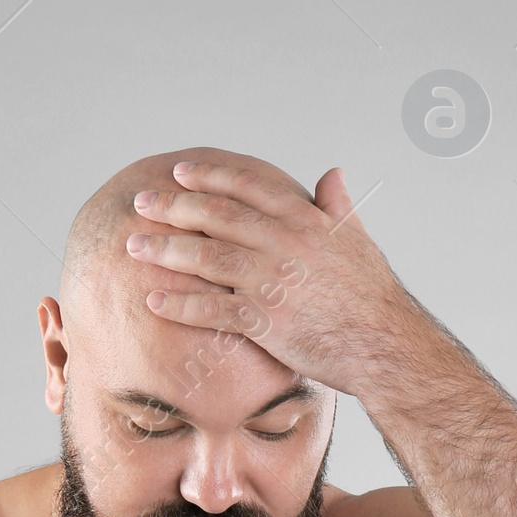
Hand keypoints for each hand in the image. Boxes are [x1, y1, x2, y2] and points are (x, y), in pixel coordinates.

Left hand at [123, 156, 411, 394]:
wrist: (383, 343)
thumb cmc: (373, 295)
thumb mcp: (358, 238)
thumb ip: (337, 204)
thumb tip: (332, 173)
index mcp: (305, 219)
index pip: (247, 186)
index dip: (209, 176)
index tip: (180, 173)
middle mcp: (284, 243)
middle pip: (216, 215)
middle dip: (173, 206)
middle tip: (141, 202)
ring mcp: (272, 281)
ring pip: (207, 256)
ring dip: (165, 249)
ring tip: (134, 245)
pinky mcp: (264, 321)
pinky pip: (211, 309)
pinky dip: (180, 303)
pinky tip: (154, 299)